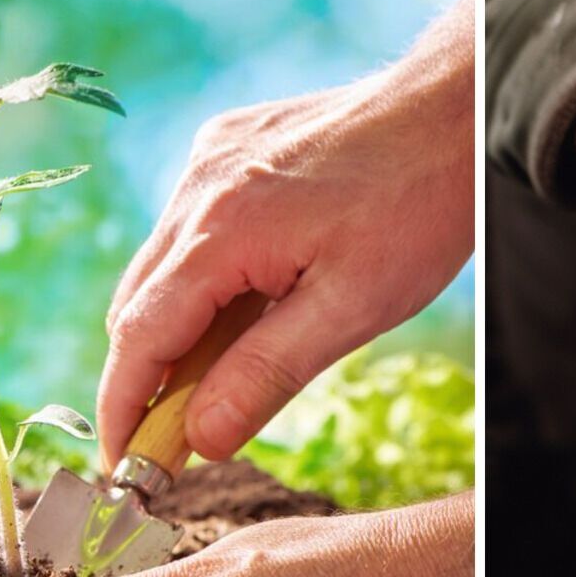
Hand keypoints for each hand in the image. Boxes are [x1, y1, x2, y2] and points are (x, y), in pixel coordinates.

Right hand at [98, 0, 472, 465]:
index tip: (121, 467)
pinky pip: (191, 226)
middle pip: (138, 305)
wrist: (454, 109)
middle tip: (177, 440)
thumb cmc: (417, 206)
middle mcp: (198, 188)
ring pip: (163, 267)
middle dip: (146, 378)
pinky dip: (203, 277)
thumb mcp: (352, 309)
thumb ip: (266, 374)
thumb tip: (201, 440)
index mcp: (220, 231)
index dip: (122, 410)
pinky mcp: (229, 145)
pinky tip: (253, 300)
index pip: (138, 339)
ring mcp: (210, 160)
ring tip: (225, 375)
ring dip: (179, 327)